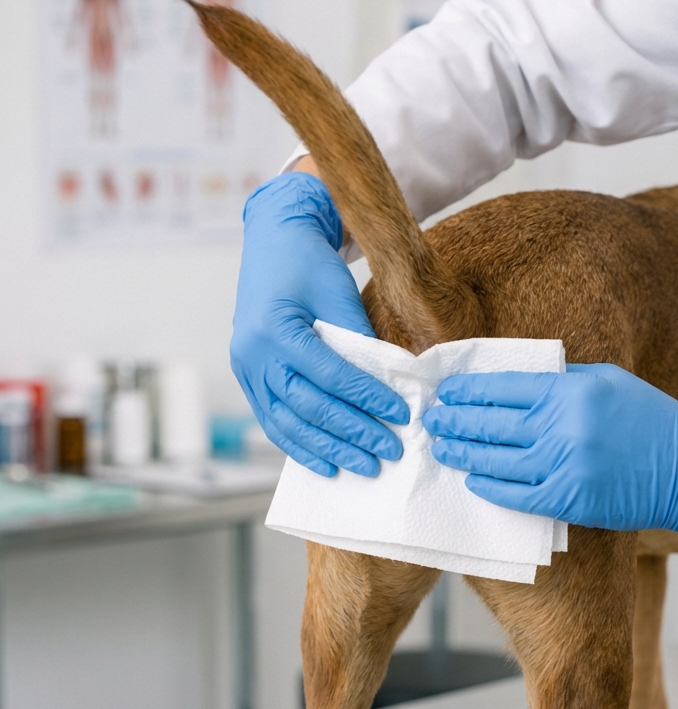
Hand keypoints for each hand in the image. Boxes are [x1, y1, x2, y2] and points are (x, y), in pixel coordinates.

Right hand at [232, 172, 408, 475]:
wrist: (273, 242)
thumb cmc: (309, 263)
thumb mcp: (339, 294)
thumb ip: (360, 340)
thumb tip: (392, 386)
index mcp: (275, 330)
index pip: (330, 375)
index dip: (367, 398)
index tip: (401, 415)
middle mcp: (253, 355)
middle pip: (309, 407)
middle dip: (353, 433)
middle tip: (390, 451)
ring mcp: (245, 370)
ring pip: (288, 423)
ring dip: (328, 450)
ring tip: (363, 467)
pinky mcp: (247, 378)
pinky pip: (273, 422)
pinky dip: (300, 446)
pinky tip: (325, 464)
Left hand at [422, 365, 677, 556]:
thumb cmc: (651, 420)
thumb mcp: (608, 381)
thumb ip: (562, 380)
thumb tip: (514, 382)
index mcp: (571, 392)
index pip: (504, 388)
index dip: (469, 390)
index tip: (446, 391)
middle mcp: (563, 428)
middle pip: (492, 424)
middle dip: (455, 421)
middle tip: (430, 420)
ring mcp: (565, 467)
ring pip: (497, 461)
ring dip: (463, 453)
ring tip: (441, 448)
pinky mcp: (569, 500)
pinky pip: (516, 495)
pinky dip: (491, 487)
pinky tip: (473, 479)